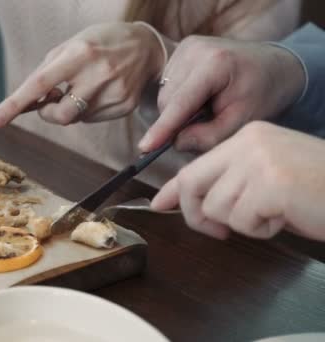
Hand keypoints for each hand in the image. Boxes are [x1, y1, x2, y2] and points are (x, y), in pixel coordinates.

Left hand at [0, 22, 170, 127]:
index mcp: (78, 54)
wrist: (147, 47)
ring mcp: (114, 92)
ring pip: (76, 119)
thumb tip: (27, 103)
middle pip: (58, 115)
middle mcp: (97, 74)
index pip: (39, 84)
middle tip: (52, 99)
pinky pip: (93, 120)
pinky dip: (88, 110)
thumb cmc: (100, 44)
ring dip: (70, 109)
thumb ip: (46, 72)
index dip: (15, 103)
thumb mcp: (70, 46)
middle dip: (48, 113)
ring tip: (84, 87)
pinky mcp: (125, 105)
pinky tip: (101, 92)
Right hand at [138, 36, 304, 152]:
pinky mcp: (181, 49)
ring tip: (206, 109)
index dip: (163, 128)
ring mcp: (186, 47)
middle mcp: (195, 50)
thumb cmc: (262, 94)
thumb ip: (209, 136)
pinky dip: (179, 99)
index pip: (181, 103)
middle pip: (168, 100)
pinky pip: (167, 85)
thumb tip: (176, 142)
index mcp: (215, 64)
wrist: (274, 66)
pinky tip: (200, 98)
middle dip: (178, 121)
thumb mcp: (242, 121)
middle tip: (205, 126)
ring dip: (178, 111)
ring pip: (164, 95)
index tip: (145, 147)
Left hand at [152, 121, 324, 241]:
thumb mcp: (265, 179)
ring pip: (216, 206)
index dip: (174, 189)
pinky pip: (240, 220)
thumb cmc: (317, 190)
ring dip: (241, 222)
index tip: (160, 204)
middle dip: (195, 214)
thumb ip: (227, 183)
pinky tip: (284, 216)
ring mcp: (258, 161)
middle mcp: (249, 142)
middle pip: (193, 182)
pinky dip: (260, 229)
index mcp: (248, 136)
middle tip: (217, 231)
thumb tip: (181, 199)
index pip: (196, 164)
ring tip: (274, 212)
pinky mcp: (270, 184)